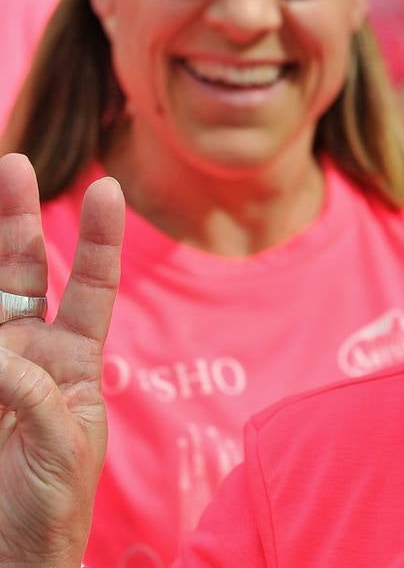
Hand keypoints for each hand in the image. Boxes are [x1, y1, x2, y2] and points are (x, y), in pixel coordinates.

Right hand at [0, 153, 122, 566]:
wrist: (14, 555)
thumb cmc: (51, 509)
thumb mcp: (64, 449)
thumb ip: (35, 397)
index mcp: (75, 363)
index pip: (91, 286)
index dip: (99, 239)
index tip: (105, 188)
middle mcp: (28, 355)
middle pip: (21, 272)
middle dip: (14, 218)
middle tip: (12, 163)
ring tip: (3, 202)